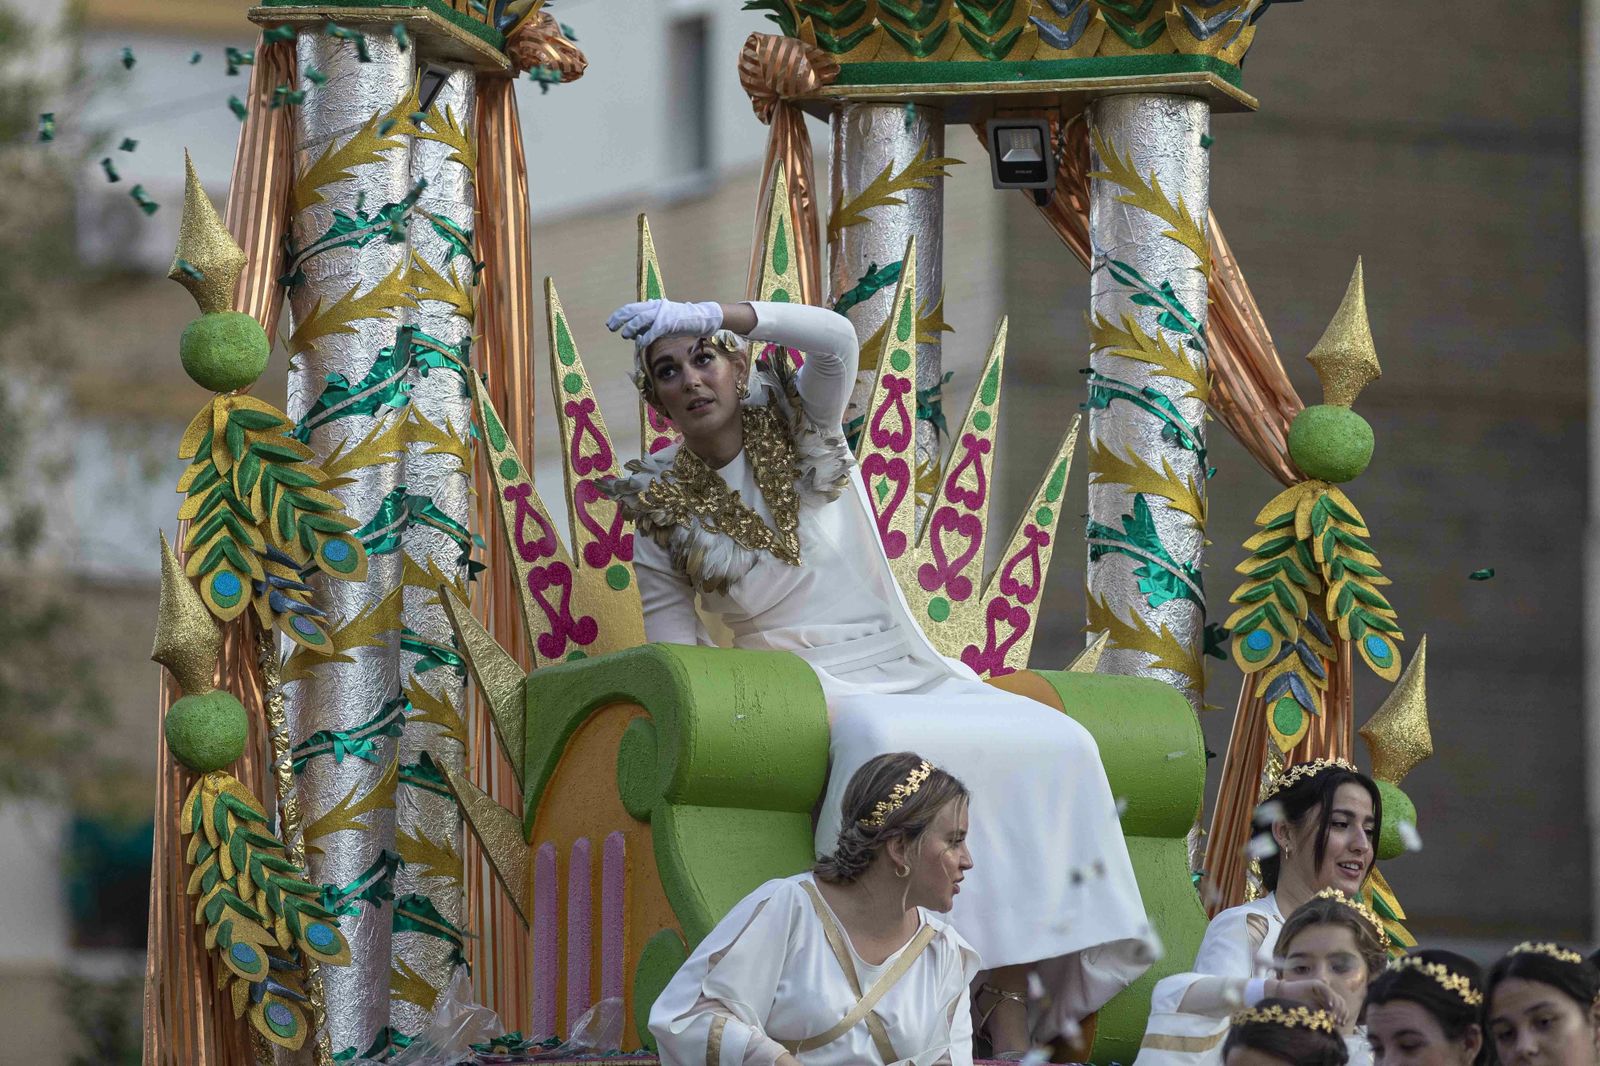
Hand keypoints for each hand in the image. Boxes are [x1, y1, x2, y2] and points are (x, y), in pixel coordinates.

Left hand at [606, 299, 722, 349]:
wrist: (701, 318)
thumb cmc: (682, 321)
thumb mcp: (662, 320)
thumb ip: (649, 325)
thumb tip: (634, 333)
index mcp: (653, 305)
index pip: (631, 308)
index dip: (619, 315)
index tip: (610, 323)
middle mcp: (656, 307)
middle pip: (632, 311)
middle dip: (620, 319)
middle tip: (611, 327)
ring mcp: (662, 315)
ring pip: (640, 320)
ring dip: (630, 328)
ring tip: (625, 335)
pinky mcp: (669, 323)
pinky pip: (653, 331)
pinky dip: (645, 337)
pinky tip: (640, 343)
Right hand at [1273, 978, 1350, 1026]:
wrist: (1282, 997)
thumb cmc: (1296, 1007)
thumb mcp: (1314, 1014)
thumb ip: (1325, 1016)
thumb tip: (1338, 1023)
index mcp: (1326, 999)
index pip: (1340, 1006)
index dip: (1343, 1014)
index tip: (1341, 1024)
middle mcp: (1326, 992)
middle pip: (1341, 1001)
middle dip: (1341, 1012)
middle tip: (1337, 1022)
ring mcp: (1321, 987)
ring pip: (1336, 997)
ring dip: (1337, 1008)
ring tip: (1333, 1017)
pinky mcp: (1315, 983)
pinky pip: (1326, 990)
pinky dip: (1330, 998)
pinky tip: (1330, 1007)